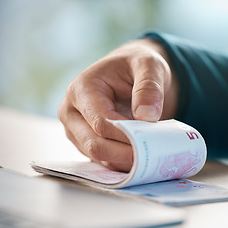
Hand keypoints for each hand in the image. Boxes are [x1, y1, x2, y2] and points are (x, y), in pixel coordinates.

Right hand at [58, 39, 178, 171]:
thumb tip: (146, 117)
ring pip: (98, 157)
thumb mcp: (148, 65)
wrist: (129, 73)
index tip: (151, 143)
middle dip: (126, 154)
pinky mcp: (85, 142)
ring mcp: (76, 130)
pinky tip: (143, 160)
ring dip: (125, 161)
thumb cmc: (136, 66)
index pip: (100, 122)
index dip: (126, 136)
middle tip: (155, 158)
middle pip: (95, 144)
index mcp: (81, 89)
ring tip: (153, 159)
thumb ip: (149, 87)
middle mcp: (71, 112)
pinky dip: (123, 163)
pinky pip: (103, 160)